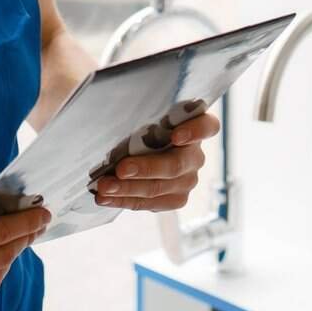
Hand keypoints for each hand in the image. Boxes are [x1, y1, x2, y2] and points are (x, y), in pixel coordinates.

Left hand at [95, 112, 219, 211]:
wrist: (137, 147)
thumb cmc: (140, 123)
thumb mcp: (142, 111)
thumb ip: (137, 109)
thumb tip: (112, 107)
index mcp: (195, 125)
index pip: (208, 126)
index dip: (195, 131)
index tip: (175, 136)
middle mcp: (195, 154)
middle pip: (176, 164)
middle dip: (146, 168)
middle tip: (120, 169)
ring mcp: (188, 179)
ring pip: (160, 187)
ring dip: (128, 188)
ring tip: (103, 187)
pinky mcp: (176, 198)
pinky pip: (152, 203)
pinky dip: (126, 200)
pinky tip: (107, 197)